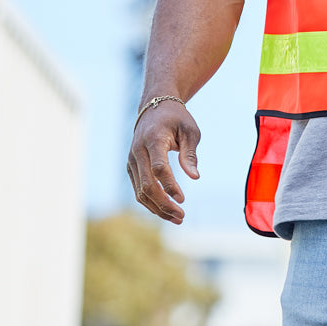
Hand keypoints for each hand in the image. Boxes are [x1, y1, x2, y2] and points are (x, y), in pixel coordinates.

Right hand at [127, 100, 200, 224]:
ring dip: (158, 208)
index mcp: (153, 139)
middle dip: (164, 204)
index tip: (182, 199)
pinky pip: (138, 190)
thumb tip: (194, 177)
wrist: (154, 107)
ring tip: (177, 218)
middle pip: (147, 185)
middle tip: (181, 216)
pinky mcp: (131, 168)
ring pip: (140, 192)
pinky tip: (166, 211)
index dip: (170, 186)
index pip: (158, 168)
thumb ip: (190, 154)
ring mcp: (132, 161)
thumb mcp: (190, 131)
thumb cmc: (176, 119)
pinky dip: (151, 203)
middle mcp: (138, 151)